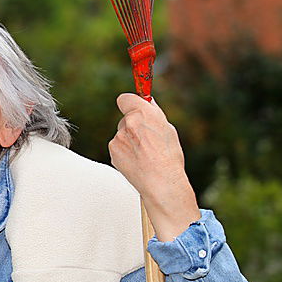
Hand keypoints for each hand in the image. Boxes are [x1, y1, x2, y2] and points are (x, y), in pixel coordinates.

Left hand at [108, 94, 200, 240]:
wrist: (161, 182)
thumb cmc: (169, 157)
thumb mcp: (168, 130)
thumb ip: (153, 114)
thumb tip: (147, 102)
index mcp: (142, 114)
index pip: (125, 98)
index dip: (130, 103)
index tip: (135, 106)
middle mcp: (127, 123)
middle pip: (125, 118)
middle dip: (133, 125)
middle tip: (148, 138)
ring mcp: (117, 138)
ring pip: (122, 134)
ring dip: (130, 140)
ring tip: (146, 154)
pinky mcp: (112, 151)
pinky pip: (119, 147)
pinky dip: (126, 152)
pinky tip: (138, 161)